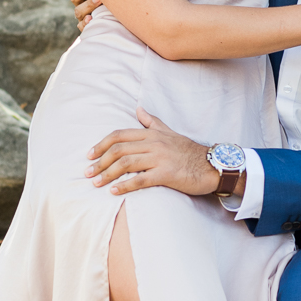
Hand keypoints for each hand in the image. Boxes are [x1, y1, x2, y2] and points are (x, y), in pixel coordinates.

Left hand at [87, 108, 218, 195]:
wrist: (212, 165)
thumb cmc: (189, 151)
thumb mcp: (169, 132)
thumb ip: (151, 121)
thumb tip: (138, 109)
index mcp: (152, 133)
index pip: (119, 135)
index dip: (101, 144)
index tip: (89, 155)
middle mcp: (154, 143)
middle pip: (119, 149)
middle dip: (100, 161)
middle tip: (88, 172)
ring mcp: (160, 158)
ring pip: (126, 163)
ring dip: (107, 174)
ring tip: (96, 183)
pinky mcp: (166, 174)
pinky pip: (141, 180)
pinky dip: (125, 186)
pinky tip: (114, 191)